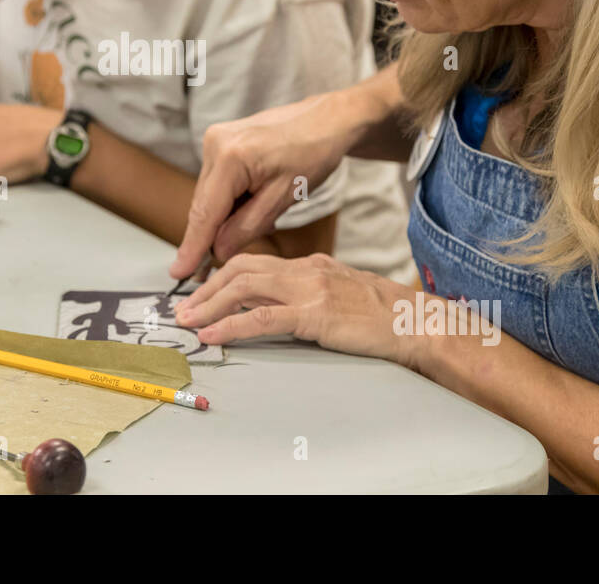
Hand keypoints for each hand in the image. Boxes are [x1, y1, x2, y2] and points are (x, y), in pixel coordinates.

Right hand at [170, 91, 360, 278]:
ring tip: (255, 222)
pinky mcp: (219, 142)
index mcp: (231, 157)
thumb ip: (247, 227)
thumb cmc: (312, 154)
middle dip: (209, 236)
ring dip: (223, 218)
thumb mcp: (283, 198)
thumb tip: (218, 251)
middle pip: (203, 205)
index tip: (179, 272)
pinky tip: (251, 205)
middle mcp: (215, 144)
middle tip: (210, 269)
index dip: (192, 247)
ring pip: (209, 196)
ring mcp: (214, 140)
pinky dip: (229, 201)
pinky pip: (216, 183)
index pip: (205, 213)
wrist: (325, 121)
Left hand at [174, 252, 417, 362]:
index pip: (253, 262)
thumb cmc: (383, 315)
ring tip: (188, 323)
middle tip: (182, 310)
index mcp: (309, 264)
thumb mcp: (341, 293)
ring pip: (243, 288)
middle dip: (206, 289)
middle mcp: (304, 270)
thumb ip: (310, 293)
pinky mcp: (314, 314)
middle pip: (239, 269)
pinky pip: (262, 318)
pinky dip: (231, 326)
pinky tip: (212, 336)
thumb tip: (277, 306)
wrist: (416, 323)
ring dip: (209, 306)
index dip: (219, 277)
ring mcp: (309, 290)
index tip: (200, 295)